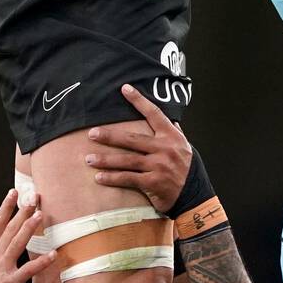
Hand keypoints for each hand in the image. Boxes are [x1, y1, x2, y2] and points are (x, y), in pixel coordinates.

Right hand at [0, 189, 54, 282]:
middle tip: (33, 195)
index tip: (14, 192)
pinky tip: (53, 255)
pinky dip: (41, 263)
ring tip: (40, 214)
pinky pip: (28, 271)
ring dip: (30, 228)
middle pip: (9, 229)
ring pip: (17, 244)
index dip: (6, 207)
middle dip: (22, 211)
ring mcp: (1, 270)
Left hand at [86, 83, 191, 214]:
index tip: (125, 89)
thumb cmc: (185, 167)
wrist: (194, 193)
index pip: (154, 113)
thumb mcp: (183, 145)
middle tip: (92, 133)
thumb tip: (166, 117)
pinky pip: (129, 179)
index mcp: (170, 135)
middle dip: (110, 136)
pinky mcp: (152, 182)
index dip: (139, 100)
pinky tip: (99, 177)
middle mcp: (164, 148)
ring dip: (106, 160)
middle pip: (132, 139)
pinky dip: (113, 178)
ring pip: (127, 160)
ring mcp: (158, 166)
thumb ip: (172, 131)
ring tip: (89, 159)